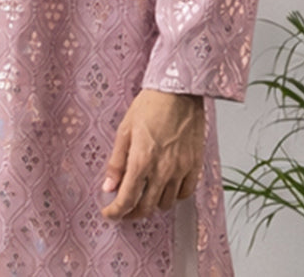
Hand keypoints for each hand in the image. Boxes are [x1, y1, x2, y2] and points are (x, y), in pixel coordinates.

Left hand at [100, 89, 204, 219]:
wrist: (178, 91)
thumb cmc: (150, 105)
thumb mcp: (125, 130)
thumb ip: (117, 162)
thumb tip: (108, 186)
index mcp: (141, 161)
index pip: (126, 200)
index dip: (115, 212)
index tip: (109, 213)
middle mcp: (162, 170)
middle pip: (146, 207)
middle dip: (132, 212)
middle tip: (124, 209)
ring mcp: (181, 169)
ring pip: (166, 204)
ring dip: (153, 204)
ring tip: (145, 194)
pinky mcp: (195, 165)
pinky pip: (185, 193)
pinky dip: (174, 196)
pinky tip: (166, 187)